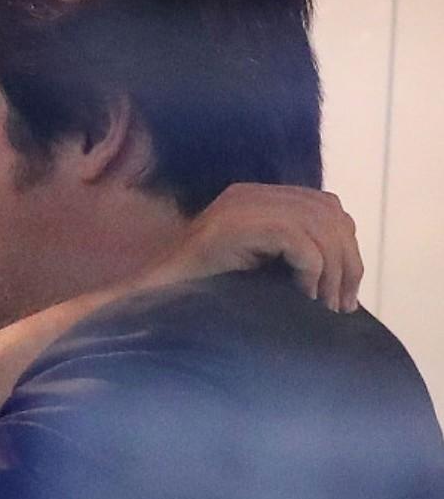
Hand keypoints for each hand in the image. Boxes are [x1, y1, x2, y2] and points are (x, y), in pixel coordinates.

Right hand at [139, 183, 362, 310]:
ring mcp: (240, 207)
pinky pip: (298, 241)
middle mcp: (249, 194)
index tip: (342, 293)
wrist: (152, 301)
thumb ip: (288, 253)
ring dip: (332, 270)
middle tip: (341, 304)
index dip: (345, 247)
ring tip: (323, 304)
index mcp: (254, 198)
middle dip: (346, 261)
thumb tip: (342, 269)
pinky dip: (311, 270)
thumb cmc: (199, 294)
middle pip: (329, 213)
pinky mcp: (237, 227)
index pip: (324, 206)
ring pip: (319, 226)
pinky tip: (301, 294)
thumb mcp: (255, 267)